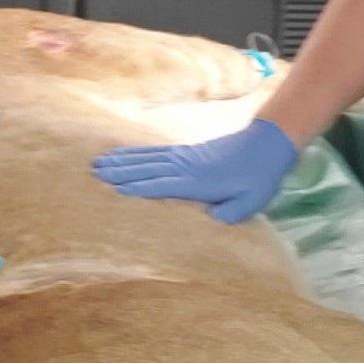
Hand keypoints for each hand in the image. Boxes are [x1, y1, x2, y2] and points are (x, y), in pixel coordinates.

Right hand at [90, 120, 297, 223]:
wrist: (267, 143)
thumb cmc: (260, 177)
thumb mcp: (252, 202)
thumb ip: (230, 212)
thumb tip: (212, 219)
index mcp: (199, 181)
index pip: (165, 185)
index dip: (141, 187)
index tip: (117, 190)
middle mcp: (187, 166)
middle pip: (149, 169)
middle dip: (122, 171)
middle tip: (95, 172)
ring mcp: (185, 156)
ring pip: (148, 158)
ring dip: (123, 160)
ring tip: (99, 161)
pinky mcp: (187, 152)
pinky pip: (156, 152)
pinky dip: (137, 153)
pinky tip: (124, 154)